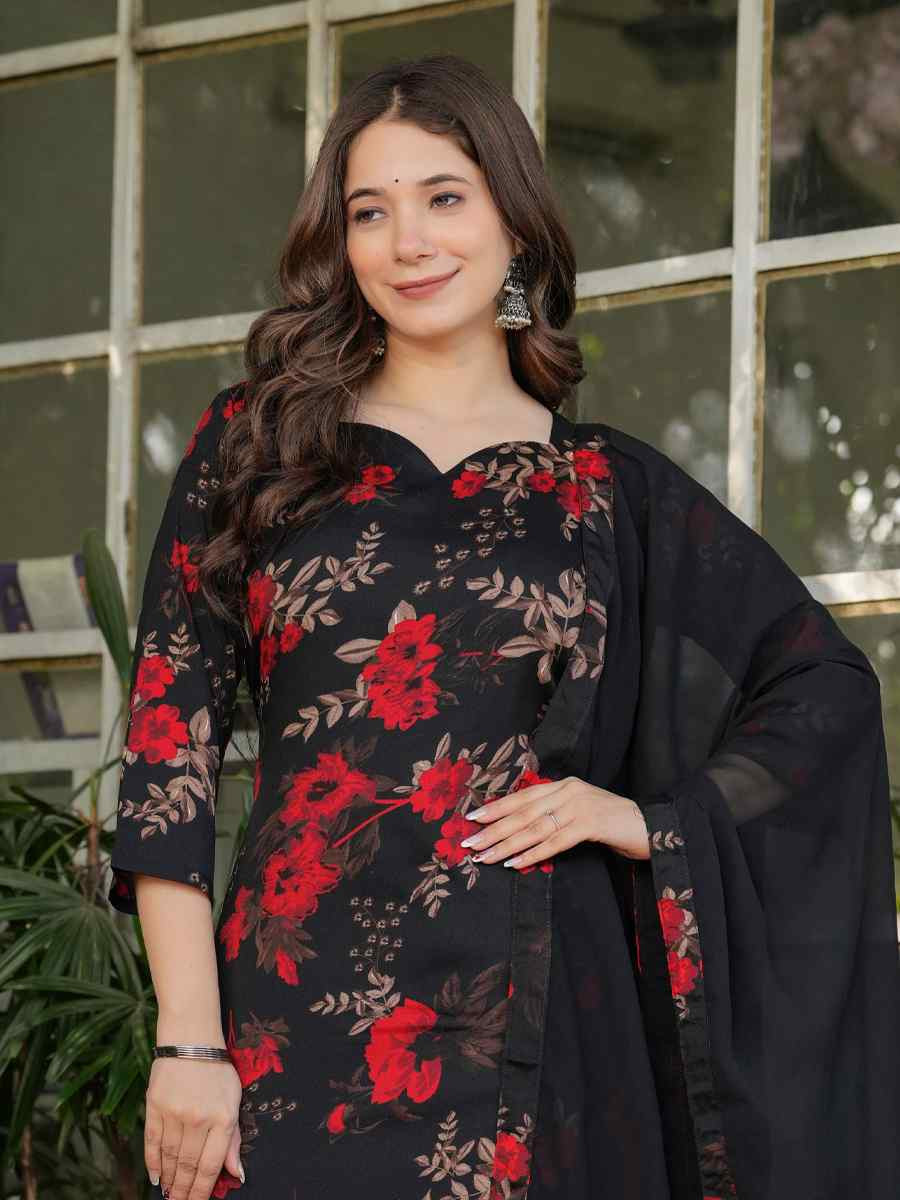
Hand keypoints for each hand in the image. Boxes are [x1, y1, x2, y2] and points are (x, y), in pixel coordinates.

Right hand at [145, 1053, 243, 1199]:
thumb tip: (238, 1173)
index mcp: (223, 1118)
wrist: (191, 1039)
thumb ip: (234, 1139)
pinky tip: (156, 1178)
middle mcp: (199, 1118)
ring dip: (169, 1181)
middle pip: (188, 1166)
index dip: (202, 1192)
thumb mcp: (234, 1100)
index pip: (211, 1166)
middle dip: (184, 1191)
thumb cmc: (217, 1070)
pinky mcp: (155, 1106)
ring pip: (170, 1158)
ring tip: (170, 1195)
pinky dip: (153, 1163)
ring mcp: (175, 1113)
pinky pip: (152, 1142)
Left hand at [458, 775, 649, 868]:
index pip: (522, 797)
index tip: (472, 818)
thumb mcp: (580, 812)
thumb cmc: (613, 824)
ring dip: (506, 844)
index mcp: (564, 785)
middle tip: (470, 843)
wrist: (651, 826)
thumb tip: (521, 828)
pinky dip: (533, 853)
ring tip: (485, 857)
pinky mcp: (591, 824)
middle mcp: (569, 791)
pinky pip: (555, 842)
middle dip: (493, 829)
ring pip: (534, 828)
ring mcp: (580, 806)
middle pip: (523, 812)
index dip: (496, 808)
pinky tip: (516, 863)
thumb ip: (555, 813)